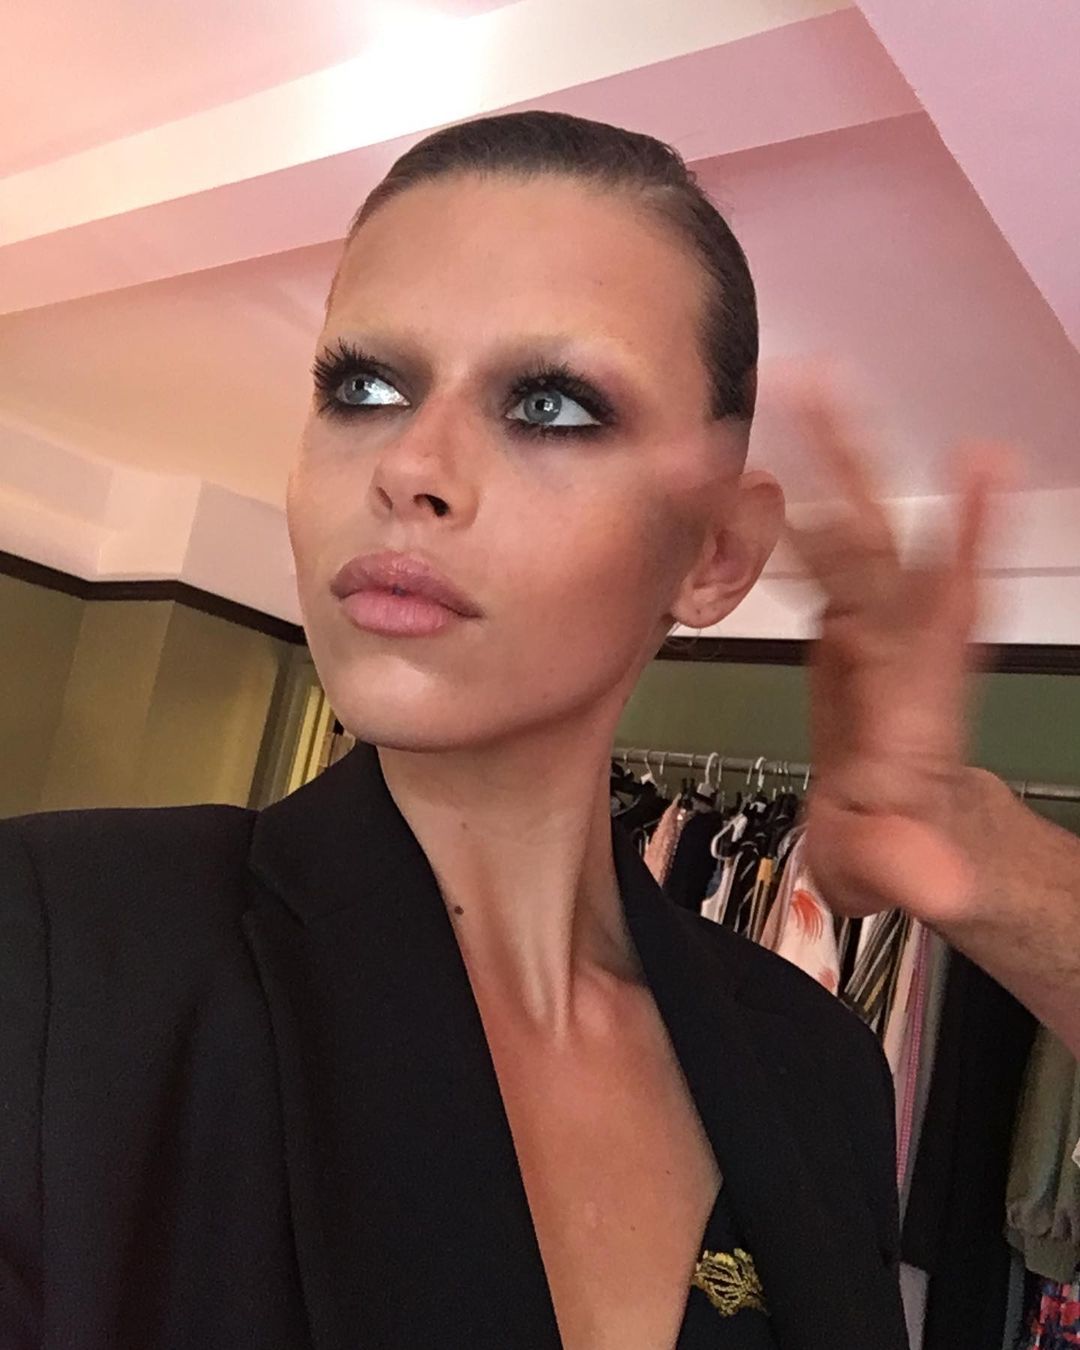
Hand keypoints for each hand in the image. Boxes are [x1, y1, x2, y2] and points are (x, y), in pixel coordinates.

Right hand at [784, 375, 1012, 924]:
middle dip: (845, 463)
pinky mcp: (845, 618)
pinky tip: (758, 457)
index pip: (938, 606)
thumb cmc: (892, 840)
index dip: (966, 534)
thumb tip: (932, 882)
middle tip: (814, 389)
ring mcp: (874, 622)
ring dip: (818, 456)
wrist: (901, 819)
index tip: (984, 461)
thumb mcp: (891, 869)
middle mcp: (899, 642)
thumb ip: (904, 866)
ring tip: (788, 387)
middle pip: (875, 539)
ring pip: (845, 526)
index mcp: (910, 695)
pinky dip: (785, 500)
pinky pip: (816, 548)